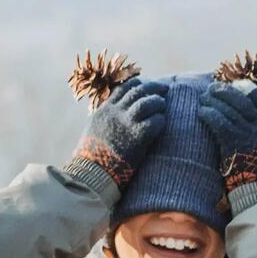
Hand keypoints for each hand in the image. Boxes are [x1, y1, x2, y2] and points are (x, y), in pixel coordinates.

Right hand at [69, 77, 167, 193]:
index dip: (137, 84)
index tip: (146, 86)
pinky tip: (162, 123)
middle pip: (137, 91)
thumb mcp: (94, 131)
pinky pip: (154, 122)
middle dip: (153, 87)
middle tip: (164, 88)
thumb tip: (114, 119)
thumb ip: (105, 121)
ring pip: (146, 103)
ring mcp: (125, 123)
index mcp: (104, 111)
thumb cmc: (92, 157)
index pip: (122, 89)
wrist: (91, 172)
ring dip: (157, 102)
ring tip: (163, 105)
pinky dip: (160, 120)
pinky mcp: (136, 137)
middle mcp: (115, 113)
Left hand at [200, 81, 256, 197]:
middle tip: (212, 88)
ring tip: (203, 98)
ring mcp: (250, 135)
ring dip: (215, 101)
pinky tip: (202, 112)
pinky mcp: (236, 144)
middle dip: (226, 91)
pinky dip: (210, 115)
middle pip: (243, 101)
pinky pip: (221, 123)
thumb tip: (242, 121)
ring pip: (230, 110)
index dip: (246, 90)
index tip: (234, 85)